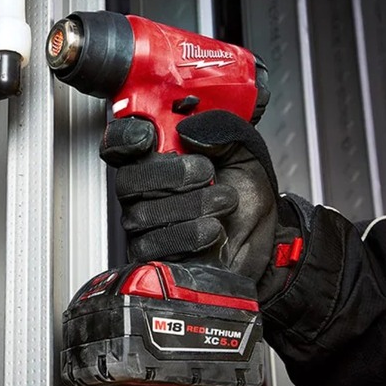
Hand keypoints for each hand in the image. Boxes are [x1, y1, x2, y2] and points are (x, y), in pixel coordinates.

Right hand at [100, 110, 302, 302]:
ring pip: (143, 214)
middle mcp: (146, 190)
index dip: (125, 137)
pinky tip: (212, 229)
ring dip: (192, 205)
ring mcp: (146, 224)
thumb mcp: (244, 153)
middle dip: (171, 174)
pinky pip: (153, 245)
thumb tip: (188, 129)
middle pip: (128, 179)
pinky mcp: (153, 256)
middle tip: (206, 173)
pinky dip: (188, 234)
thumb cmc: (248, 201)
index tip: (149, 136)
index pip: (120, 143)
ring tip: (223, 202)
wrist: (264, 243)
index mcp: (160, 157)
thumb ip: (219, 131)